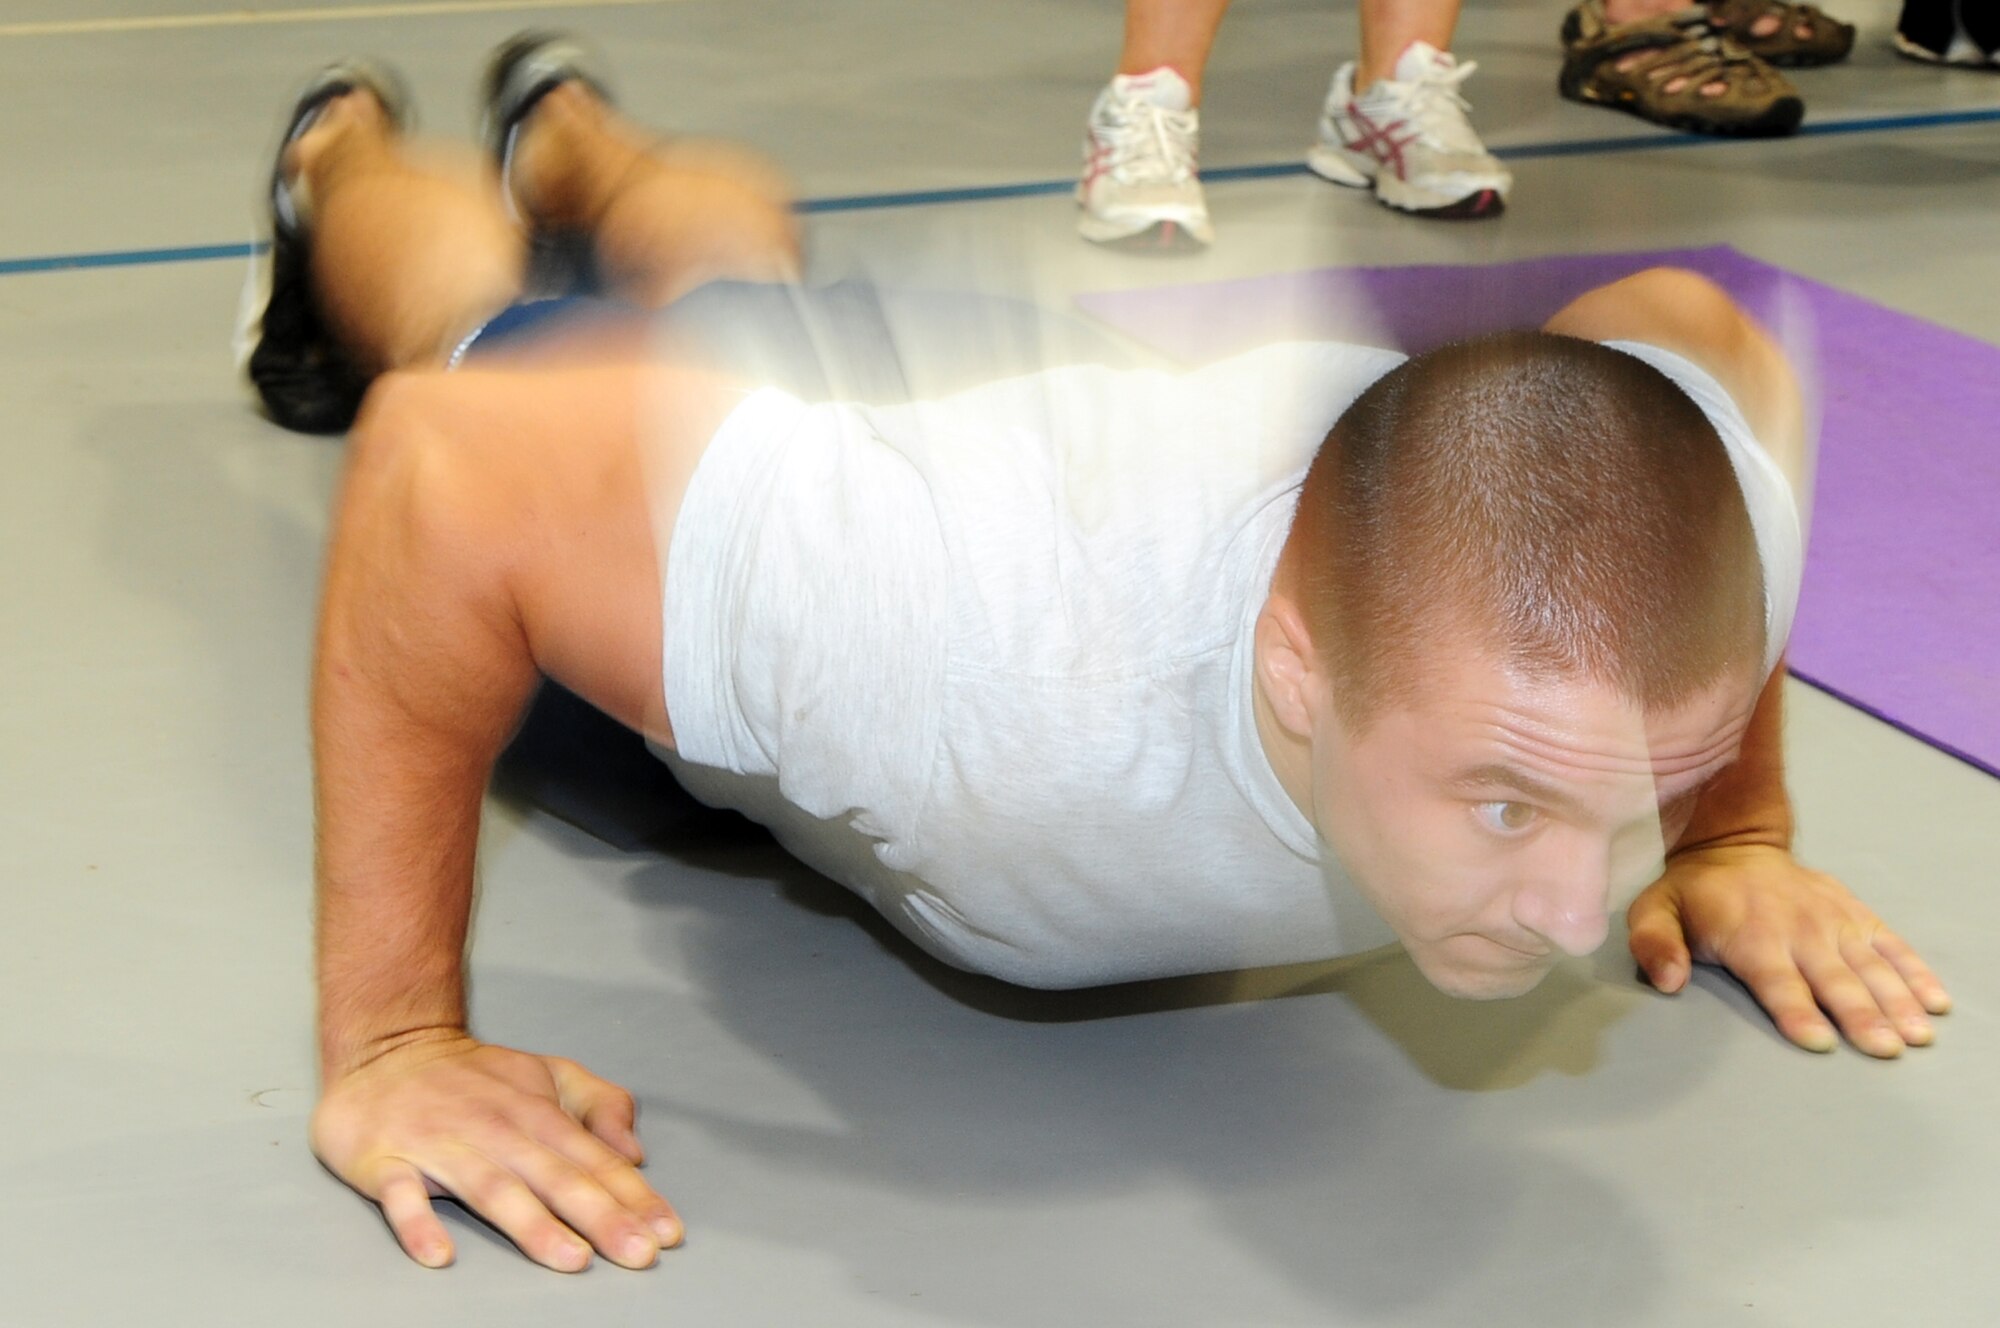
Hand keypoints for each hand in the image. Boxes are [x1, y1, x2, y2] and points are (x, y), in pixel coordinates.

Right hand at [310, 1033, 682, 1269]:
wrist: (389, 1048)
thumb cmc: (476, 1076)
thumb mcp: (549, 1074)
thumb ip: (600, 1106)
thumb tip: (636, 1152)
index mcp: (538, 1115)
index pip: (596, 1161)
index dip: (634, 1197)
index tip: (666, 1232)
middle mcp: (497, 1132)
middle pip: (557, 1179)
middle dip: (601, 1217)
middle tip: (638, 1252)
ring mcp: (442, 1147)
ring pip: (493, 1190)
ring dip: (533, 1226)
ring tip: (571, 1258)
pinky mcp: (387, 1162)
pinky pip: (402, 1198)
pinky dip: (418, 1224)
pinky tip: (439, 1253)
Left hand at [1627, 844, 1949, 1057]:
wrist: (1735, 845)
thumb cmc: (1693, 894)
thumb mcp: (1653, 910)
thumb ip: (1655, 945)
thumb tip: (1668, 981)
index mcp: (1750, 934)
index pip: (1777, 980)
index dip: (1797, 1010)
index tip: (1819, 1040)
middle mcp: (1799, 928)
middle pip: (1833, 979)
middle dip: (1860, 1014)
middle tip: (1885, 1049)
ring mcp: (1833, 920)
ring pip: (1871, 965)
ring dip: (1896, 1000)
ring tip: (1917, 1035)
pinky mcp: (1856, 915)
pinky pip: (1892, 944)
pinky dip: (1915, 971)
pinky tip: (1936, 1002)